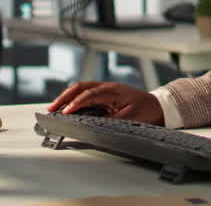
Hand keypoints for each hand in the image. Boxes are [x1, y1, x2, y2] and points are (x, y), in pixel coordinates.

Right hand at [47, 81, 164, 124]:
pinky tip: (67, 107)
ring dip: (67, 97)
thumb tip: (95, 123)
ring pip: (81, 89)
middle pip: (81, 87)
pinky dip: (74, 99)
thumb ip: (112, 120)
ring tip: (55, 107)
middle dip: (64, 97)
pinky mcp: (105, 96)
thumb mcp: (132, 118)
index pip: (90, 94)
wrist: (159, 107)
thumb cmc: (147, 111)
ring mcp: (105, 90)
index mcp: (114, 91)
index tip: (66, 112)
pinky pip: (86, 94)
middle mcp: (107, 87)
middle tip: (51, 108)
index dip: (76, 103)